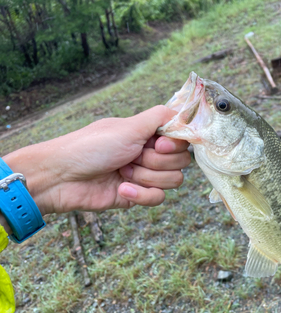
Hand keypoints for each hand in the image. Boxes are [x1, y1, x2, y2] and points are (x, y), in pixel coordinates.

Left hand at [2, 106, 189, 215]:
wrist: (62, 177)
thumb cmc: (90, 147)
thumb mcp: (128, 126)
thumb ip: (160, 117)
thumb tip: (185, 113)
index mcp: (149, 133)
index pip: (183, 139)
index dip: (175, 144)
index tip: (157, 144)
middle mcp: (150, 153)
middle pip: (181, 161)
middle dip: (156, 162)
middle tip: (131, 157)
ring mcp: (146, 175)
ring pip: (173, 181)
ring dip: (146, 177)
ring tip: (122, 172)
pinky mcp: (139, 196)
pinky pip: (159, 198)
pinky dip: (140, 194)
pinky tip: (122, 188)